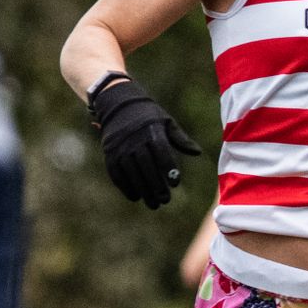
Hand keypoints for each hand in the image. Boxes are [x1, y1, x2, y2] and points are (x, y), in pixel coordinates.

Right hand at [88, 78, 201, 207]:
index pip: (161, 151)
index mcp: (151, 130)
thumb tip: (197, 152)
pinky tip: (135, 196)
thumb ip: (180, 138)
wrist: (117, 103)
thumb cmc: (148, 115)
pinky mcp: (109, 153)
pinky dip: (125, 186)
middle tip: (165, 200)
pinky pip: (116, 173)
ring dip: (142, 190)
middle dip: (156, 185)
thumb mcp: (166, 121)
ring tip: (153, 204)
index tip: (175, 182)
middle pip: (146, 166)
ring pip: (132, 173)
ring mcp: (120, 147)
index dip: (168, 167)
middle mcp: (134, 139)